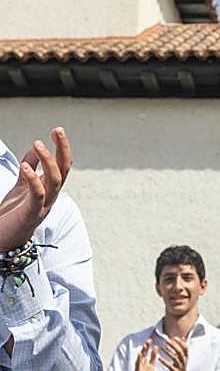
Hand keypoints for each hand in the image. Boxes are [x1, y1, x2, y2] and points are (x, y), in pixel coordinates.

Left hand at [0, 128, 71, 251]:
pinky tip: (25, 167)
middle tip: (57, 130)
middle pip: (64, 169)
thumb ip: (30, 167)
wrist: (4, 240)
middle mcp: (51, 195)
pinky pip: (37, 195)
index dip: (62, 147)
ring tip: (39, 143)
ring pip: (54, 180)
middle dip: (62, 149)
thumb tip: (36, 146)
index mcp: (49, 188)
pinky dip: (33, 180)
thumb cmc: (13, 214)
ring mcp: (43, 205)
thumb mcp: (21, 186)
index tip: (57, 130)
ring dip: (48, 161)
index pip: (63, 164)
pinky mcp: (31, 214)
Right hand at [132, 338, 156, 370]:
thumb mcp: (152, 365)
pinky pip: (138, 368)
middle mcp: (142, 364)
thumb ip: (153, 357)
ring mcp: (139, 368)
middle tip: (148, 340)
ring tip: (142, 348)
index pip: (147, 352)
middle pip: (143, 354)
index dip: (149, 346)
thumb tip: (156, 347)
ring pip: (140, 360)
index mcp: (146, 362)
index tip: (151, 339)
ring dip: (141, 354)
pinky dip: (138, 363)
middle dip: (145, 348)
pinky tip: (139, 359)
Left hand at [158, 336, 191, 370]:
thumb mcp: (184, 357)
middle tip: (167, 341)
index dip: (180, 342)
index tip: (174, 338)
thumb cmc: (182, 367)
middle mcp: (184, 360)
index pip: (185, 347)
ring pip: (174, 357)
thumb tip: (183, 338)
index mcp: (186, 357)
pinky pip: (169, 366)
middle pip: (179, 351)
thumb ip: (183, 348)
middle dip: (174, 345)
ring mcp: (180, 366)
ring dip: (168, 352)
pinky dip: (164, 361)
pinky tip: (159, 358)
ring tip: (162, 348)